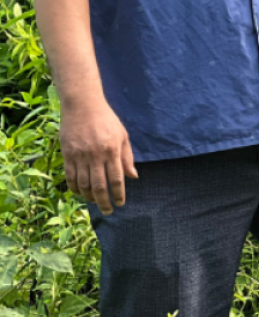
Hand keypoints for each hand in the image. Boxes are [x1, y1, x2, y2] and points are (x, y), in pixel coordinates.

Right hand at [59, 100, 137, 215]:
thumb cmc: (107, 120)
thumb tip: (133, 177)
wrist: (83, 106)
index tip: (120, 204)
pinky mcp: (67, 155)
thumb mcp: (123, 135)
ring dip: (90, 197)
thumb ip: (127, 157)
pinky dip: (75, 189)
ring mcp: (79, 156)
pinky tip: (81, 194)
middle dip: (104, 202)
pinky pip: (70, 177)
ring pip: (83, 184)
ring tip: (96, 202)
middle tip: (108, 211)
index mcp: (112, 150)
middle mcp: (95, 155)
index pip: (116, 178)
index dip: (119, 194)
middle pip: (99, 186)